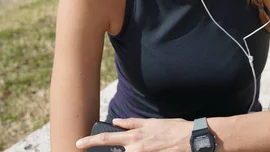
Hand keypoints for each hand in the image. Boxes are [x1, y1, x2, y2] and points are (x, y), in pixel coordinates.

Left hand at [76, 118, 191, 151]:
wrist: (191, 140)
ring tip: (128, 147)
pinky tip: (139, 150)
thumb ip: (132, 123)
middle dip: (104, 150)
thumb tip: (116, 122)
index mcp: (134, 137)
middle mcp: (135, 149)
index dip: (90, 141)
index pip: (106, 138)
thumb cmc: (172, 129)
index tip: (78, 144)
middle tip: (100, 146)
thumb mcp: (151, 122)